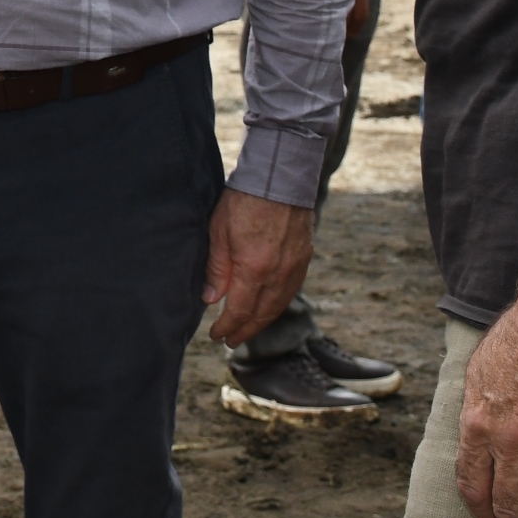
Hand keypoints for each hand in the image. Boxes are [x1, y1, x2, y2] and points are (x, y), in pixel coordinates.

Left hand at [203, 187, 314, 343]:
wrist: (279, 177)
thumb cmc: (244, 200)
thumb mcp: (219, 232)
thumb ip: (217, 269)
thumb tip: (212, 300)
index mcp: (255, 269)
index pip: (240, 311)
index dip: (228, 327)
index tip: (217, 335)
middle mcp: (279, 274)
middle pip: (262, 314)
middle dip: (245, 331)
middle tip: (231, 341)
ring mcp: (295, 267)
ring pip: (279, 305)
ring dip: (262, 321)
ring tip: (248, 329)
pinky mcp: (304, 258)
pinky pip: (291, 291)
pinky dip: (277, 304)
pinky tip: (268, 306)